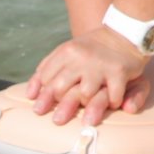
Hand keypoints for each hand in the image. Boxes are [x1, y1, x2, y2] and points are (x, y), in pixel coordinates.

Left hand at [26, 27, 150, 125]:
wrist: (124, 32)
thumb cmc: (91, 48)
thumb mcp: (67, 51)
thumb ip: (47, 68)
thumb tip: (30, 94)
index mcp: (66, 51)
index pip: (46, 78)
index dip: (43, 94)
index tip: (40, 108)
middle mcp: (81, 58)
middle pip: (61, 88)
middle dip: (58, 106)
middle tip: (58, 121)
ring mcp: (100, 65)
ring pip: (84, 94)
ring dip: (87, 105)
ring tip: (86, 115)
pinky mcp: (119, 71)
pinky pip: (112, 95)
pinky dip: (112, 103)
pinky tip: (112, 104)